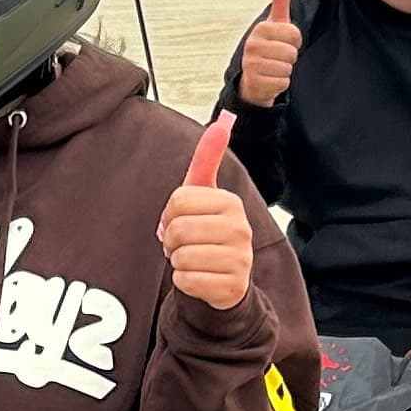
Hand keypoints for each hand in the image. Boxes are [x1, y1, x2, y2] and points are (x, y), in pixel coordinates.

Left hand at [157, 118, 253, 309]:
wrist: (227, 279)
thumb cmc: (209, 233)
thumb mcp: (205, 196)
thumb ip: (207, 160)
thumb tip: (221, 123)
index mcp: (231, 202)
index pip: (178, 200)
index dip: (169, 214)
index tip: (179, 221)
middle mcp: (241, 229)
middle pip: (179, 229)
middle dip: (171, 240)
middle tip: (183, 244)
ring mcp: (239, 259)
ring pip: (181, 256)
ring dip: (177, 261)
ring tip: (191, 260)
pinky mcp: (231, 287)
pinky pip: (186, 281)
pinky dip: (183, 281)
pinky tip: (198, 277)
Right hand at [236, 0, 300, 104]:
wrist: (254, 78)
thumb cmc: (269, 47)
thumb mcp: (275, 23)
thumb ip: (280, 0)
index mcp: (261, 28)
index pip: (295, 34)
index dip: (295, 41)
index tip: (284, 43)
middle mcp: (253, 44)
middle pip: (291, 53)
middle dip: (290, 58)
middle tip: (278, 58)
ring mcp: (251, 64)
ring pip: (287, 68)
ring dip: (285, 71)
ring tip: (274, 68)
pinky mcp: (254, 82)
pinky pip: (282, 83)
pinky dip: (280, 84)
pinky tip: (270, 80)